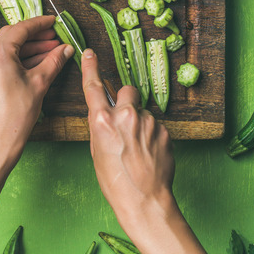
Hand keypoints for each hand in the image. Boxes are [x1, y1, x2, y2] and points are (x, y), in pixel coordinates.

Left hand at [0, 15, 73, 167]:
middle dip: (35, 36)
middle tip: (54, 37)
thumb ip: (54, 61)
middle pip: (13, 35)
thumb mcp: (40, 83)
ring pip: (7, 48)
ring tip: (51, 50)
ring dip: (28, 48)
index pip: (22, 28)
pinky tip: (37, 62)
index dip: (40, 24)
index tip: (53, 22)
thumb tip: (66, 49)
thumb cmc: (16, 115)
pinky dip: (19, 58)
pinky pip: (1, 60)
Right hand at [80, 48, 174, 221]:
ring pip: (143, 112)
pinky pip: (155, 126)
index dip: (90, 68)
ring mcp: (147, 122)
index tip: (90, 53)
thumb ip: (101, 127)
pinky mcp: (164, 130)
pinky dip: (152, 136)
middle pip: (126, 91)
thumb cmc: (115, 182)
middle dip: (126, 101)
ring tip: (137, 149)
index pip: (93, 87)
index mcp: (102, 121)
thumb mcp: (96, 151)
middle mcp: (125, 116)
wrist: (144, 200)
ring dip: (140, 123)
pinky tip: (148, 154)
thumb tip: (106, 116)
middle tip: (125, 122)